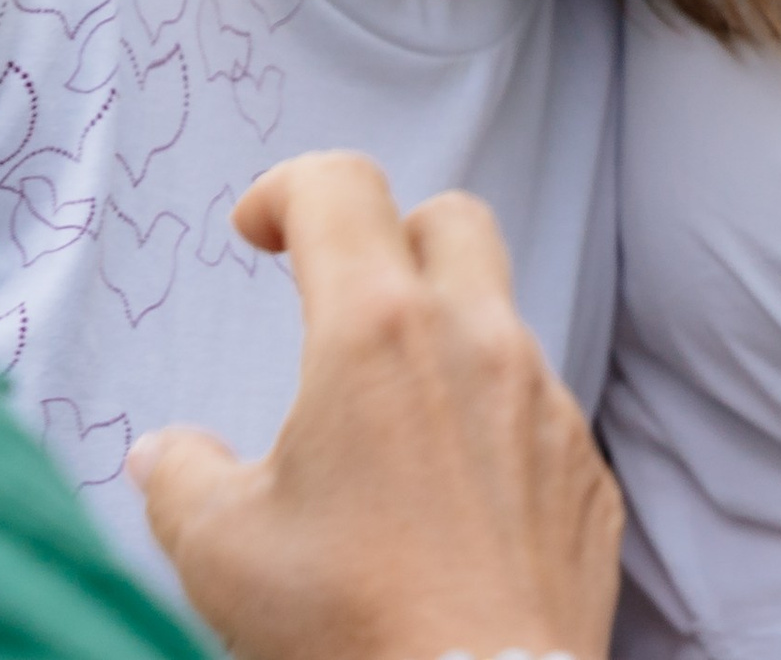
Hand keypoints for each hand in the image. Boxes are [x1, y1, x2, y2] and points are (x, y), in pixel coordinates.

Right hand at [129, 151, 621, 659]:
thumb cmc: (349, 627)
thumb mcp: (221, 550)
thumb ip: (183, 478)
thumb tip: (170, 453)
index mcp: (380, 333)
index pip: (342, 190)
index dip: (289, 188)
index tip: (258, 228)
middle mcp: (479, 342)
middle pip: (450, 219)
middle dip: (390, 236)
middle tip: (338, 300)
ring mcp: (547, 400)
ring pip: (499, 322)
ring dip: (442, 345)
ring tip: (384, 435)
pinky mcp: (586, 464)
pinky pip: (536, 412)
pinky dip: (487, 428)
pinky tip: (445, 504)